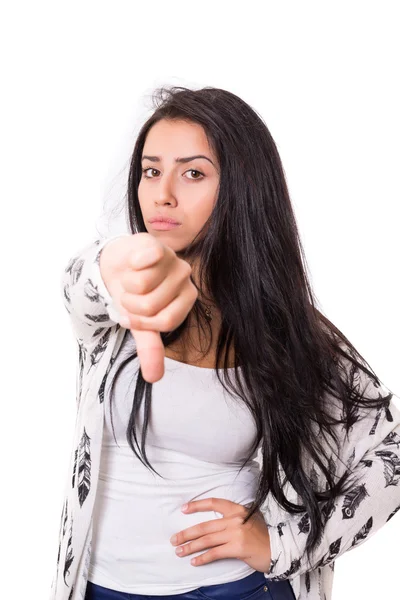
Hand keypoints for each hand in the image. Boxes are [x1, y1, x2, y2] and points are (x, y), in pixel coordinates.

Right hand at [100, 233, 197, 382]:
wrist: (117, 265)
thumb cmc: (134, 294)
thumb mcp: (141, 324)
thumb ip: (150, 348)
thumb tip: (154, 378)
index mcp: (187, 299)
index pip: (166, 321)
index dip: (141, 322)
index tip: (131, 316)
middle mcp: (185, 278)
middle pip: (150, 305)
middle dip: (130, 304)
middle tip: (130, 294)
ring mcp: (173, 259)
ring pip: (141, 285)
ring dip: (125, 285)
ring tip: (130, 279)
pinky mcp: (157, 244)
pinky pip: (144, 261)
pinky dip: (131, 265)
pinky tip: (133, 262)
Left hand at [170, 498, 270, 571]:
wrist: (279, 549)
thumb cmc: (263, 535)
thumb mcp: (249, 519)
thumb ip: (233, 519)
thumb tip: (213, 524)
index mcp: (237, 509)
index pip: (214, 503)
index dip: (197, 505)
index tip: (183, 509)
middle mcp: (235, 519)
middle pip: (205, 526)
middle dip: (187, 533)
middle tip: (174, 539)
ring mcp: (236, 533)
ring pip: (207, 540)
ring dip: (190, 546)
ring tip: (179, 551)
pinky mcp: (237, 548)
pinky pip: (215, 553)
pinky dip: (203, 558)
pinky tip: (194, 561)